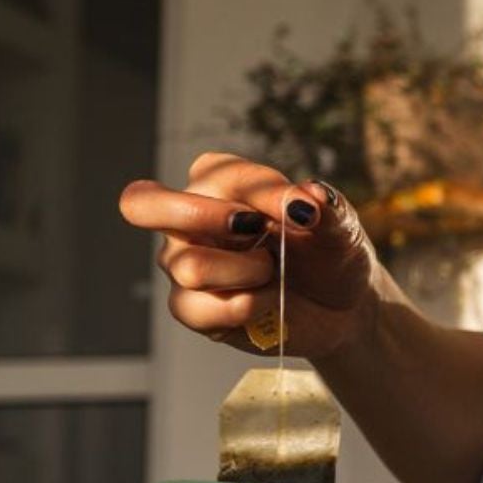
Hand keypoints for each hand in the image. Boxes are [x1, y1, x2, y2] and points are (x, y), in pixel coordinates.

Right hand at [118, 153, 378, 361]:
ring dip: (247, 273)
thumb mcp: (340, 226)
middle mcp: (190, 218)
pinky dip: (243, 307)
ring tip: (273, 273)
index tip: (305, 212)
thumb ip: (326, 208)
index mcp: (221, 181)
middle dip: (199, 216)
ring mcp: (182, 263)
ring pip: (189, 266)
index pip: (218, 174)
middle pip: (141, 203)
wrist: (342, 306)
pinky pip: (195, 308)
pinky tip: (266, 301)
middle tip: (253, 230)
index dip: (264, 194)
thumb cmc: (331, 253)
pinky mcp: (190, 307)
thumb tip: (310, 195)